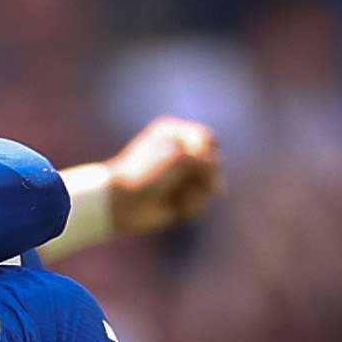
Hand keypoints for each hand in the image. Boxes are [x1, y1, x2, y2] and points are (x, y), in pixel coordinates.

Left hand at [102, 116, 222, 236]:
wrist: (122, 202)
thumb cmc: (145, 172)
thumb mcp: (179, 157)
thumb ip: (206, 162)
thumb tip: (220, 188)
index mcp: (175, 135)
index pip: (208, 138)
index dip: (205, 149)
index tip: (192, 153)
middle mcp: (180, 155)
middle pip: (213, 162)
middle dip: (204, 173)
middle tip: (185, 177)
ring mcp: (181, 179)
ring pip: (210, 185)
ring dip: (195, 192)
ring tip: (176, 194)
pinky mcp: (181, 201)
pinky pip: (201, 203)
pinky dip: (190, 206)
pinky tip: (173, 206)